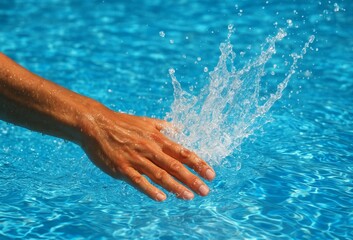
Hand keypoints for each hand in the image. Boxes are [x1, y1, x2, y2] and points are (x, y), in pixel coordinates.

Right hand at [80, 106, 215, 200]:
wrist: (96, 125)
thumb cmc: (122, 123)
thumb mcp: (147, 121)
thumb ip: (164, 127)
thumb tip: (180, 129)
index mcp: (157, 139)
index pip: (183, 153)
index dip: (199, 164)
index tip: (211, 174)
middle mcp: (150, 149)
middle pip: (175, 166)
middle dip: (193, 179)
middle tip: (206, 191)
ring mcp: (136, 159)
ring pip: (160, 175)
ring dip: (176, 187)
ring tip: (189, 196)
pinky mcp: (122, 168)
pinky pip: (139, 181)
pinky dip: (151, 190)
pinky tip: (162, 198)